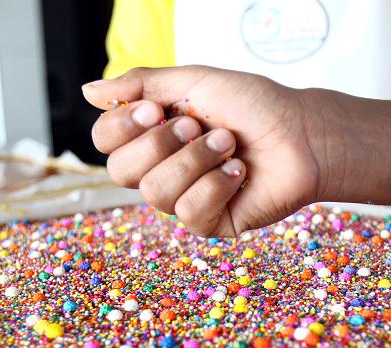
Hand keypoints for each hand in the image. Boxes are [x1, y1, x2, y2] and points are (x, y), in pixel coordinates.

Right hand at [82, 66, 320, 236]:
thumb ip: (142, 84)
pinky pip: (190, 212)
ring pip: (156, 193)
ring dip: (197, 160)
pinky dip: (218, 185)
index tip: (156, 110)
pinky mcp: (210, 223)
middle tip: (199, 125)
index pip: (105, 141)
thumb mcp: (195, 81)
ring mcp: (185, 199)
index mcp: (153, 136)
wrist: (302, 134)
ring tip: (229, 144)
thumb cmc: (255, 106)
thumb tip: (88, 91)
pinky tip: (239, 172)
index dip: (122, 127)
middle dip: (162, 144)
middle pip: (121, 172)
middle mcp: (163, 170)